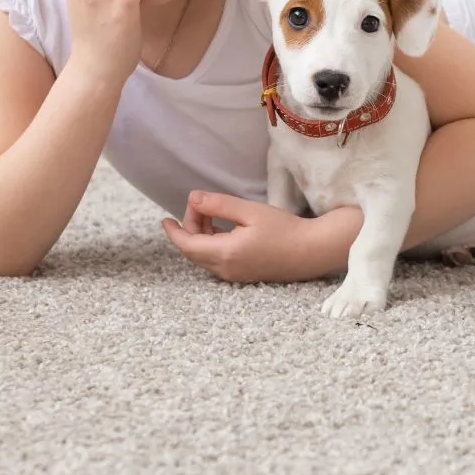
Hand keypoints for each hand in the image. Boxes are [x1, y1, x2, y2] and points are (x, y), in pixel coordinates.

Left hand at [162, 191, 326, 282]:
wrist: (310, 251)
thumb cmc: (284, 229)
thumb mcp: (250, 211)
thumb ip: (219, 205)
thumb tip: (193, 198)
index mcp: (225, 253)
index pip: (187, 244)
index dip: (174, 232)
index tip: (165, 219)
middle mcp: (226, 269)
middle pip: (193, 251)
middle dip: (189, 229)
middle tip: (199, 206)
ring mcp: (234, 275)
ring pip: (204, 257)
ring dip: (200, 237)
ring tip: (209, 215)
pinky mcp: (243, 275)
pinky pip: (216, 262)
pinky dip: (211, 245)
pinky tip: (222, 230)